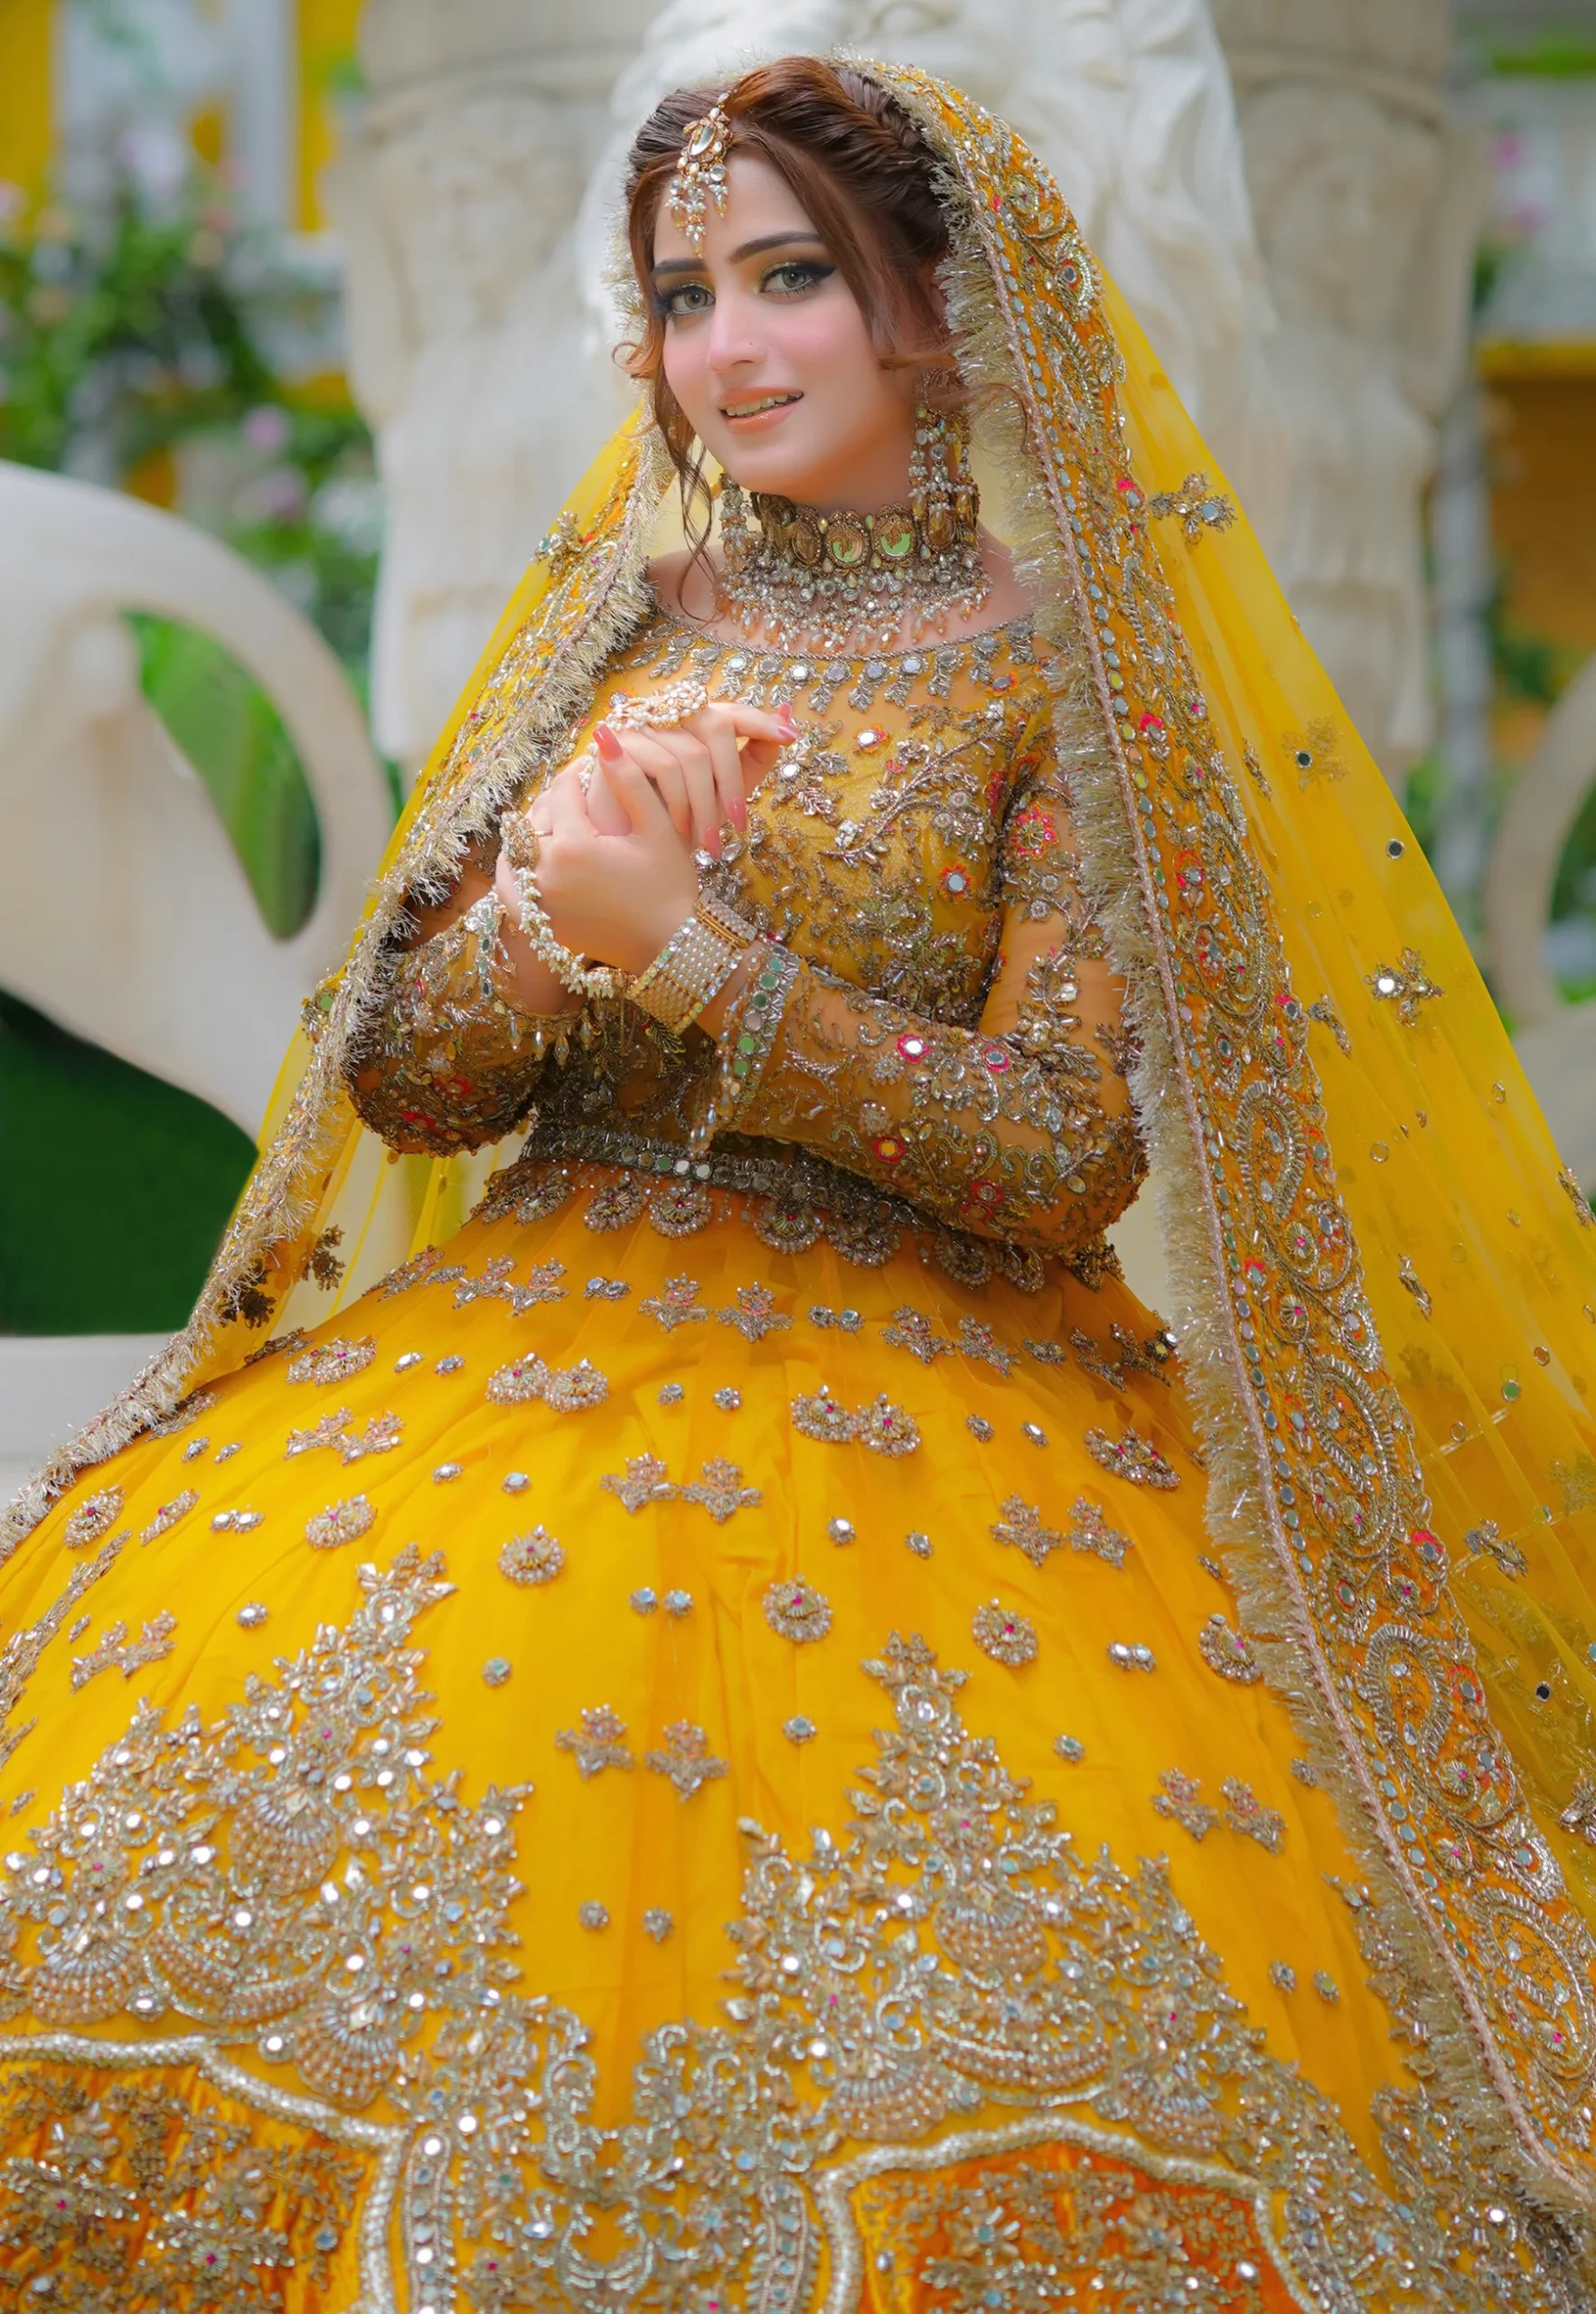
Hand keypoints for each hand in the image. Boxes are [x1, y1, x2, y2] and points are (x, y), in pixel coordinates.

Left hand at [494, 759, 698, 977]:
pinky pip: (511, 892)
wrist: (671, 949)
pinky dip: (514, 875)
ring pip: (515, 854)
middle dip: (556, 804)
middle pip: (536, 819)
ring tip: (552, 829)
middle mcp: (547, 875)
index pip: (563, 791)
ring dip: (528, 838)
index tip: (592, 770)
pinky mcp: (541, 925)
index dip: (579, 775)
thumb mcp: (658, 830)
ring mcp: (539, 903)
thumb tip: (604, 736)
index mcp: (574, 845)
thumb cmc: (672, 888)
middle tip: (577, 799)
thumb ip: (629, 782)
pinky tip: (529, 865)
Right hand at [582, 698, 795, 855]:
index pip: (732, 710)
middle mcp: (666, 712)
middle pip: (715, 727)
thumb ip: (756, 756)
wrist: (625, 840)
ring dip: (706, 805)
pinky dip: (678, 804)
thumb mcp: (727, 787)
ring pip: (691, 755)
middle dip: (732, 782)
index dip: (760, 722)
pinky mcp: (616, 745)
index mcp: (694, 717)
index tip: (790, 738)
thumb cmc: (679, 813)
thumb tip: (789, 721)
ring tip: (710, 843)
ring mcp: (639, 724)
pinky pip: (662, 767)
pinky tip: (682, 830)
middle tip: (739, 824)